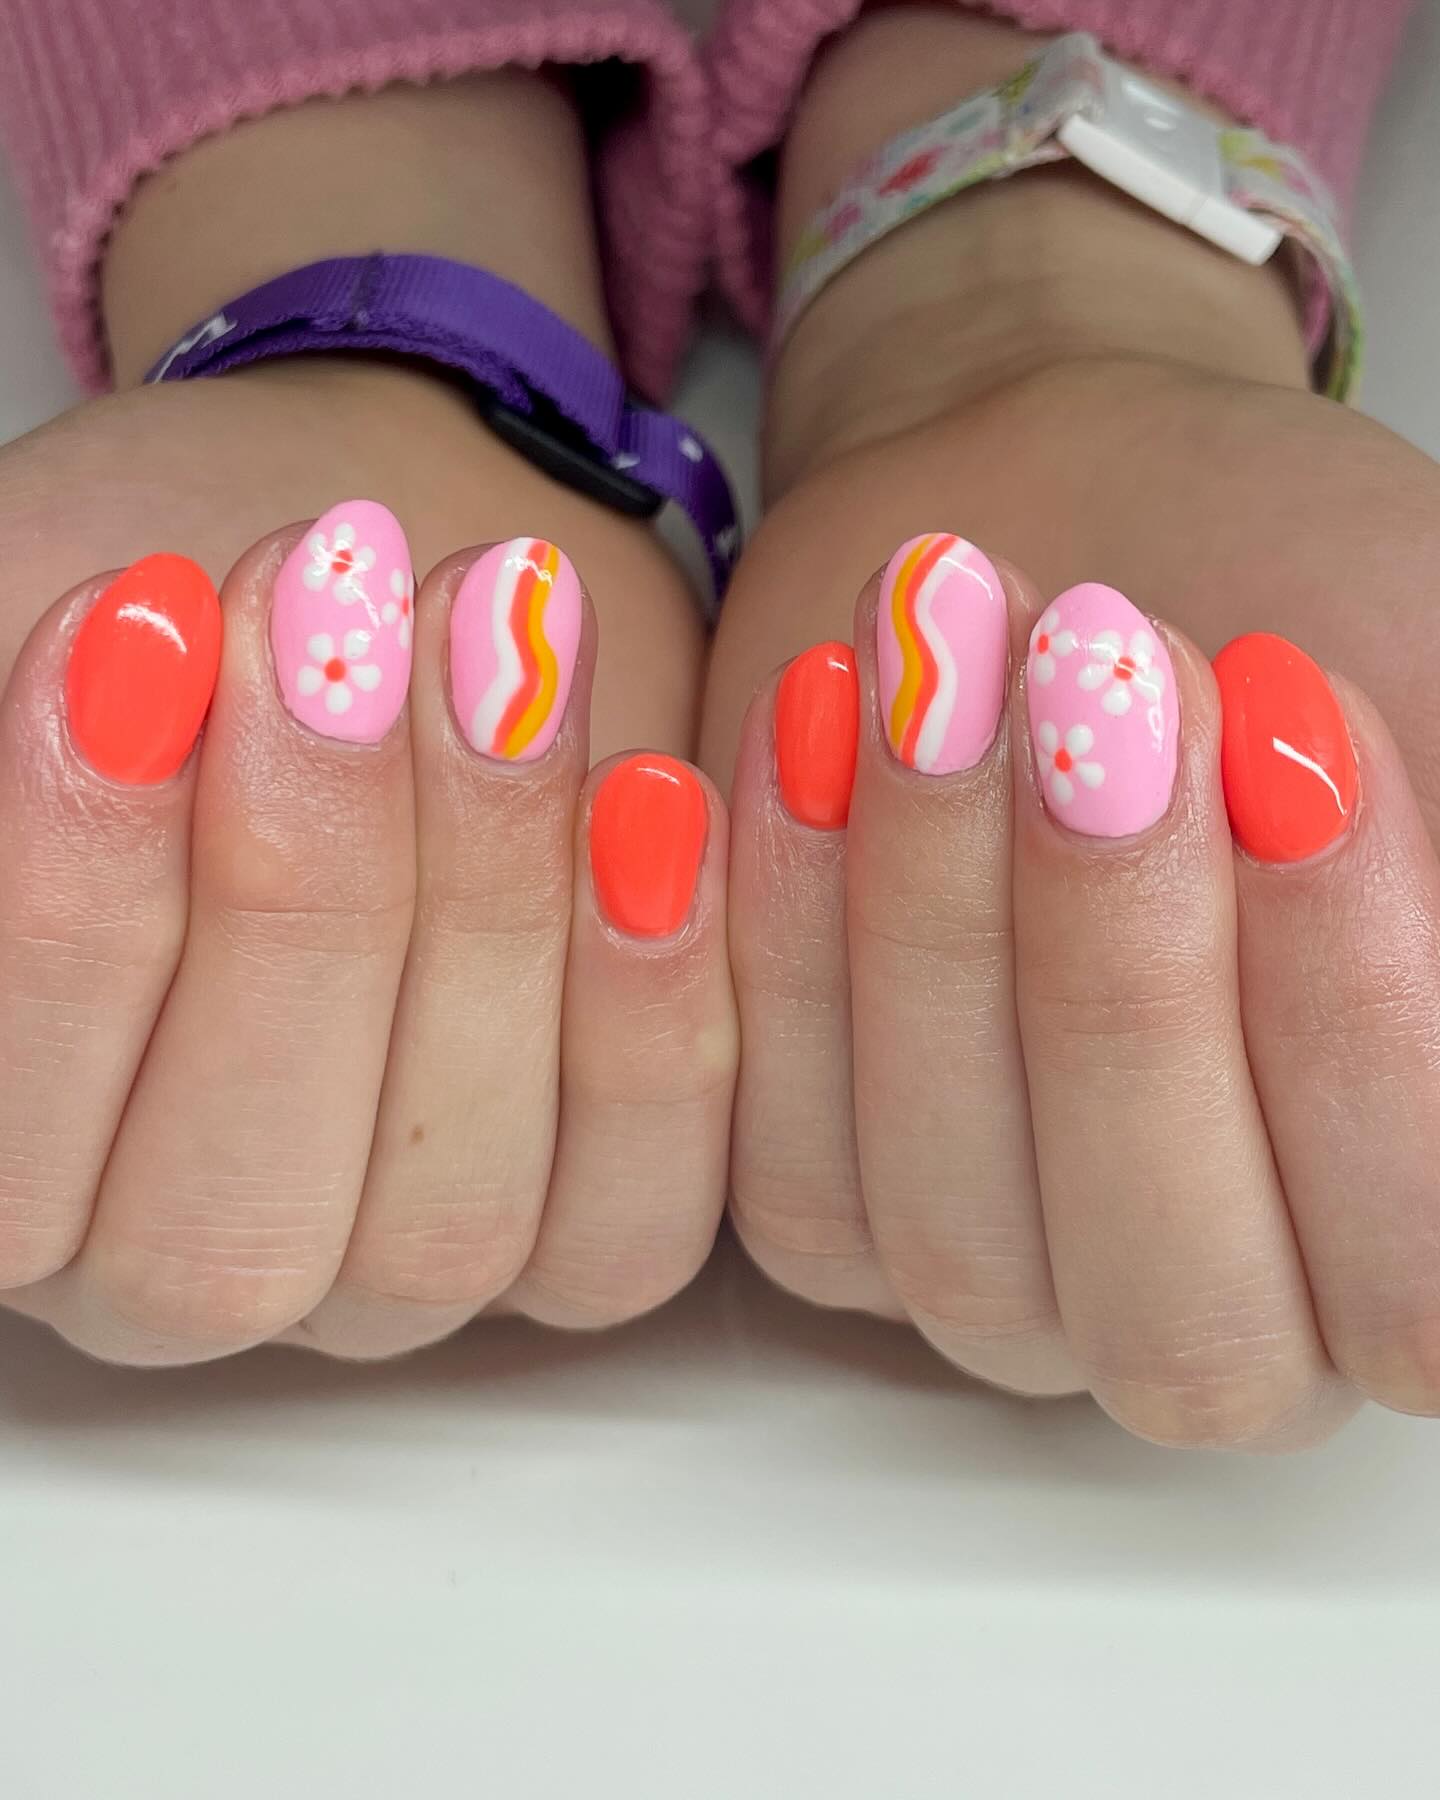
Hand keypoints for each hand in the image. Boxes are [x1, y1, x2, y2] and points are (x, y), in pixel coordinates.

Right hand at [0, 512, 735, 1362]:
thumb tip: (91, 733)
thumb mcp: (84, 681)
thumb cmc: (190, 645)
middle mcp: (191, 1274)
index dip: (73, 911)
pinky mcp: (585, 1245)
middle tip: (336, 641)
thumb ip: (50, 771)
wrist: (383, 619)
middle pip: (229, 1232)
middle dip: (292, 903)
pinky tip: (661, 801)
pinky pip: (635, 1220)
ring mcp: (396, 1283)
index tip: (134, 631)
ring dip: (488, 916)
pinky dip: (659, 1014)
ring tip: (506, 653)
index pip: (18, 1151)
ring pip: (449, 1231)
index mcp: (26, 1178)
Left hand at [722, 543, 1439, 1446]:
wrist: (1062, 523)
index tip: (1304, 728)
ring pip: (949, 1224)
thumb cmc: (1292, 595)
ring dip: (936, 930)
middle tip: (1112, 683)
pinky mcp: (819, 1196)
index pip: (1422, 1270)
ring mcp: (994, 1274)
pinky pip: (773, 1159)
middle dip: (1131, 971)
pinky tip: (784, 744)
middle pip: (1172, 1283)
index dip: (1362, 1016)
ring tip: (948, 658)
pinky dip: (767, 948)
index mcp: (1408, 1238)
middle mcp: (1207, 1303)